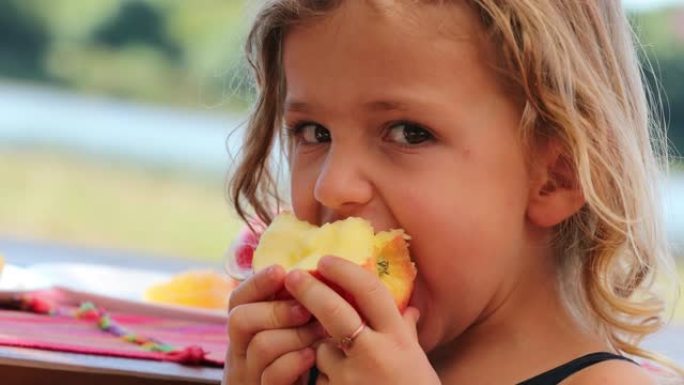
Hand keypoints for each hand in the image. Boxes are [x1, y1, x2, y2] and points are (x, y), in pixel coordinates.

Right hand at [223, 265, 326, 384]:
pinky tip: (313, 355)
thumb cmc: (296, 362)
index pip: (238, 299)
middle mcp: (241, 351)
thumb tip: (313, 274)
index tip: (281, 271)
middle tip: (307, 310)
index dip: (257, 282)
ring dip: (295, 334)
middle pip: (240, 318)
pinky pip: (272, 376)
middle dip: (278, 310)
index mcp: (245, 330)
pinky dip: (295, 362)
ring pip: (261, 345)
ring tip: (320, 332)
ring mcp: (249, 374)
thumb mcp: (287, 331)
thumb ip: (291, 307)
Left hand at [284, 256, 439, 384]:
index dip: (345, 271)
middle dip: (309, 289)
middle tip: (292, 276)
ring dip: (322, 350)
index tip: (325, 261)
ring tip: (336, 362)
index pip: (370, 291)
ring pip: (321, 348)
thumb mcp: (418, 363)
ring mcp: (351, 378)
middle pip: (334, 310)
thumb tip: (409, 309)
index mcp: (399, 339)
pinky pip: (318, 379)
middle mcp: (376, 353)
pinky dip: (320, 378)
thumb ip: (408, 334)